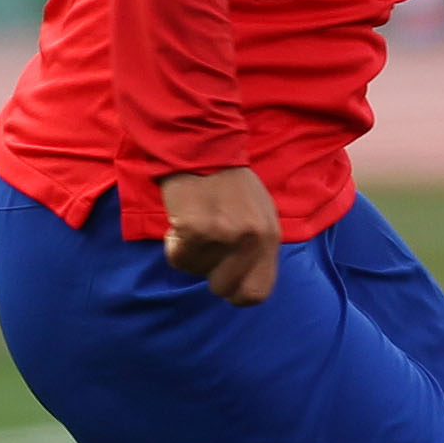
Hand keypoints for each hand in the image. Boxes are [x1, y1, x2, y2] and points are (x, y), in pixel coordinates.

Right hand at [158, 167, 280, 306]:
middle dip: (209, 273)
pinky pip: (178, 256)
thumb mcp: (259, 214)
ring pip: (196, 271)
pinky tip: (181, 219)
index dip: (237, 294)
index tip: (224, 280)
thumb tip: (245, 282)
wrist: (201, 148)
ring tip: (195, 222)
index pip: (258, 293)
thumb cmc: (229, 182)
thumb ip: (257, 248)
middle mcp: (251, 239)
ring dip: (191, 252)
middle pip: (225, 289)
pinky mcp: (196, 229)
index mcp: (270, 236)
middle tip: (204, 248)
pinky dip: (174, 243)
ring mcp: (224, 235)